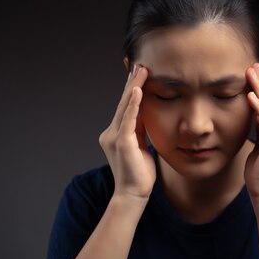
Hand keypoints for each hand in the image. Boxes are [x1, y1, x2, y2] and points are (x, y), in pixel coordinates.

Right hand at [99, 64, 155, 199]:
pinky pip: (129, 119)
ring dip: (133, 87)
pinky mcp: (122, 143)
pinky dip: (133, 104)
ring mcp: (115, 137)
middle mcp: (111, 132)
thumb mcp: (142, 146)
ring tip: (141, 70)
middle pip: (124, 102)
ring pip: (125, 107)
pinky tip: (138, 91)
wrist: (133, 195)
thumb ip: (141, 131)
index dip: (131, 89)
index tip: (138, 72)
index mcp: (116, 133)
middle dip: (132, 82)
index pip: (125, 106)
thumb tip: (147, 116)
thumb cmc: (140, 174)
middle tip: (139, 63)